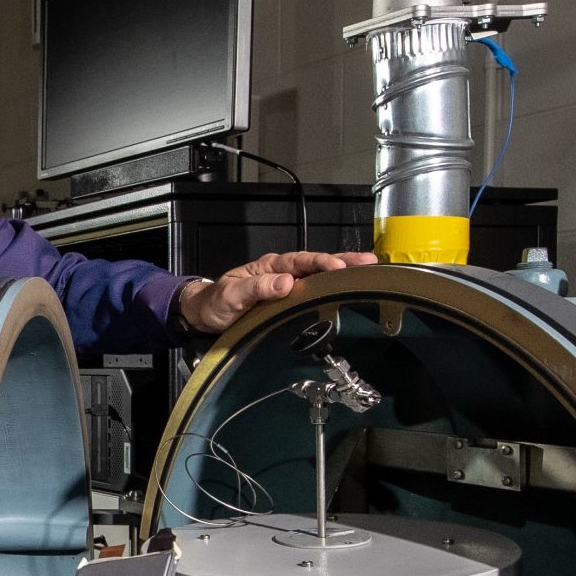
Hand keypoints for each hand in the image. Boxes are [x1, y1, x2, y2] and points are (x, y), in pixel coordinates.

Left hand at [177, 249, 377, 334]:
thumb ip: (256, 288)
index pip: (300, 260)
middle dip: (344, 262)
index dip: (321, 263)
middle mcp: (282, 272)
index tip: (338, 266)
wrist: (205, 315)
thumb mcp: (231, 296)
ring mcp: (288, 286)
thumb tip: (285, 282)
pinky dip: (333, 289)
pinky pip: (314, 291)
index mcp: (270, 266)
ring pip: (320, 276)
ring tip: (370, 273)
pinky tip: (349, 291)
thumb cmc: (216, 303)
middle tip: (370, 263)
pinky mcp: (290, 301)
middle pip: (317, 264)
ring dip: (343, 274)